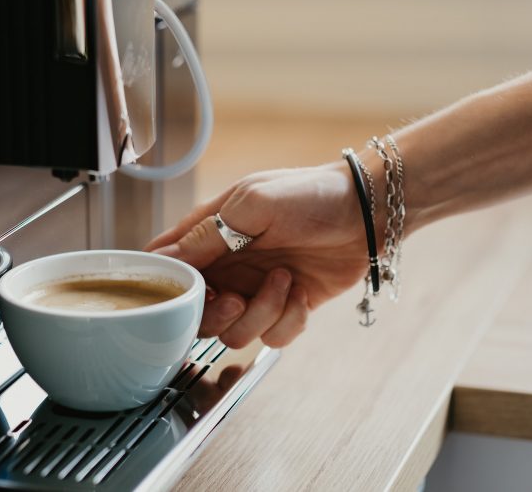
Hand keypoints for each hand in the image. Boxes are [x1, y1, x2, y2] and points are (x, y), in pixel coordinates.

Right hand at [145, 161, 367, 347]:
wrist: (367, 212)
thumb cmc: (310, 195)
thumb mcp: (253, 204)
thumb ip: (206, 233)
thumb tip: (164, 258)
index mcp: (210, 234)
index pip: (165, 266)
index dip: (167, 288)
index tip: (184, 294)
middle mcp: (227, 266)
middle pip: (195, 314)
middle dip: (217, 315)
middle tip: (239, 298)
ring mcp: (255, 290)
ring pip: (233, 333)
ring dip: (261, 313)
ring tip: (285, 279)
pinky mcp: (285, 308)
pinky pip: (272, 337)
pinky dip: (288, 320)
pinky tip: (302, 291)